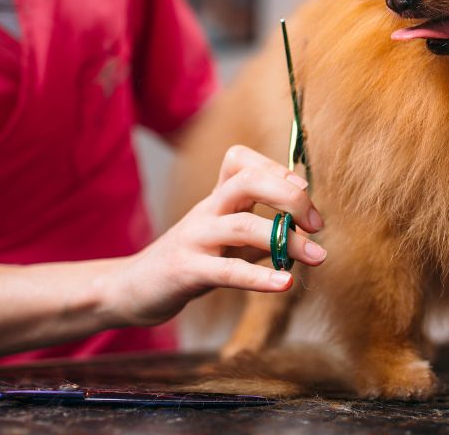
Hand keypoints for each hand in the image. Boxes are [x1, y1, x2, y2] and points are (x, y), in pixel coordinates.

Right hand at [105, 145, 325, 326]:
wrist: (131, 289)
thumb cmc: (189, 262)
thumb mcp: (226, 242)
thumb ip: (260, 234)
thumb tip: (304, 231)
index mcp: (216, 200)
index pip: (241, 160)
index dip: (276, 168)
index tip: (304, 191)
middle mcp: (205, 211)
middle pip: (247, 181)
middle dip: (288, 196)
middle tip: (317, 223)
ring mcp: (194, 239)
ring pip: (241, 225)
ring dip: (285, 240)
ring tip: (317, 256)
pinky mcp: (186, 270)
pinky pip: (226, 270)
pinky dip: (259, 277)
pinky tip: (285, 283)